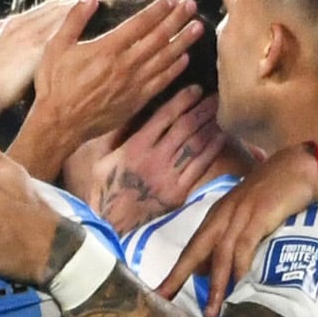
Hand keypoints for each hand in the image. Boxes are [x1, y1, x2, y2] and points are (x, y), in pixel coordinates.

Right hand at [0, 0, 85, 120]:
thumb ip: (13, 50)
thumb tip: (26, 53)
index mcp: (10, 26)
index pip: (42, 11)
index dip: (61, 4)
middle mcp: (20, 24)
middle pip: (53, 8)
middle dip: (75, 1)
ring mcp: (27, 34)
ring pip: (58, 14)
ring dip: (80, 6)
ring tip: (102, 1)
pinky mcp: (34, 48)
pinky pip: (60, 29)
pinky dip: (77, 22)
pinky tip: (94, 22)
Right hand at [12, 0, 202, 177]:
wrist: (59, 124)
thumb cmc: (54, 85)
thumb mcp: (57, 45)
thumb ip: (76, 17)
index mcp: (107, 49)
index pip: (140, 24)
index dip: (159, 9)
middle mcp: (125, 66)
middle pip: (158, 38)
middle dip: (177, 20)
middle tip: (192, 5)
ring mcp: (133, 85)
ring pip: (164, 59)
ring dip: (183, 42)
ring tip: (197, 27)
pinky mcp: (136, 102)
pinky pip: (161, 82)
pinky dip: (174, 69)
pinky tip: (184, 58)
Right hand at [89, 86, 221, 232]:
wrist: (107, 227)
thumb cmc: (99, 190)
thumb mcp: (96, 157)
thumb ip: (114, 134)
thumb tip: (128, 110)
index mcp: (134, 148)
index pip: (164, 117)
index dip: (182, 100)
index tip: (195, 89)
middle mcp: (154, 159)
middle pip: (185, 127)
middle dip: (202, 108)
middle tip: (216, 95)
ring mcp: (168, 177)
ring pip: (195, 145)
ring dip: (210, 125)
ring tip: (220, 110)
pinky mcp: (178, 193)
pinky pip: (199, 167)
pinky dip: (212, 150)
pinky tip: (221, 136)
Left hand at [159, 142, 317, 315]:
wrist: (299, 166)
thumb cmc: (274, 194)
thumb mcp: (246, 217)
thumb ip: (229, 241)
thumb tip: (209, 270)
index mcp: (217, 217)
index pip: (191, 248)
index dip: (175, 272)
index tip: (159, 294)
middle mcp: (223, 215)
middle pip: (196, 250)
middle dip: (178, 276)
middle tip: (165, 299)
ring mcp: (241, 214)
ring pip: (221, 254)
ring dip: (216, 285)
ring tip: (213, 311)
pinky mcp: (261, 214)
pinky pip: (246, 244)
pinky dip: (241, 265)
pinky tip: (239, 284)